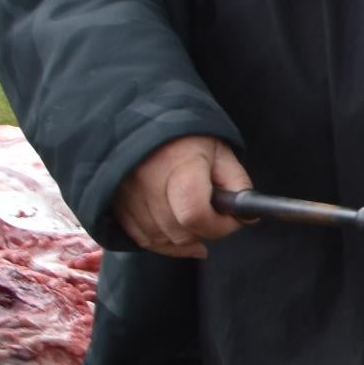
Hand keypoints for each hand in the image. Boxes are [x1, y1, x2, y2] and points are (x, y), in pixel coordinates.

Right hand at [116, 136, 248, 258]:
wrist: (140, 121)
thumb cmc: (186, 137)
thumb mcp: (220, 151)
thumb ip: (237, 183)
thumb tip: (248, 216)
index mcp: (178, 165)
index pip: (195, 214)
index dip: (218, 226)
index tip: (231, 220)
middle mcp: (147, 183)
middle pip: (178, 232)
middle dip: (204, 232)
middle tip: (215, 219)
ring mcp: (126, 196)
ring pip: (159, 240)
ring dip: (183, 241)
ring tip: (198, 225)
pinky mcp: (115, 206)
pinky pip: (140, 239)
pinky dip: (162, 243)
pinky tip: (179, 237)